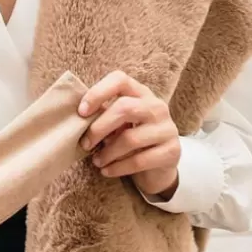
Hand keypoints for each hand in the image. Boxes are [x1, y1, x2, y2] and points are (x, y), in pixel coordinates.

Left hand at [77, 70, 180, 199]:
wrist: (159, 166)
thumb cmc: (131, 139)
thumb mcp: (118, 124)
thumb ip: (104, 117)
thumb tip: (79, 120)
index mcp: (141, 93)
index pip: (120, 80)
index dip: (98, 92)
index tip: (81, 112)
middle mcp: (157, 106)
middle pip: (124, 108)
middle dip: (99, 127)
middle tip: (85, 144)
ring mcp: (167, 128)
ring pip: (130, 138)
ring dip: (107, 152)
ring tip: (97, 161)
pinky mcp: (171, 151)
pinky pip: (139, 160)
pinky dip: (118, 168)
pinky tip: (107, 171)